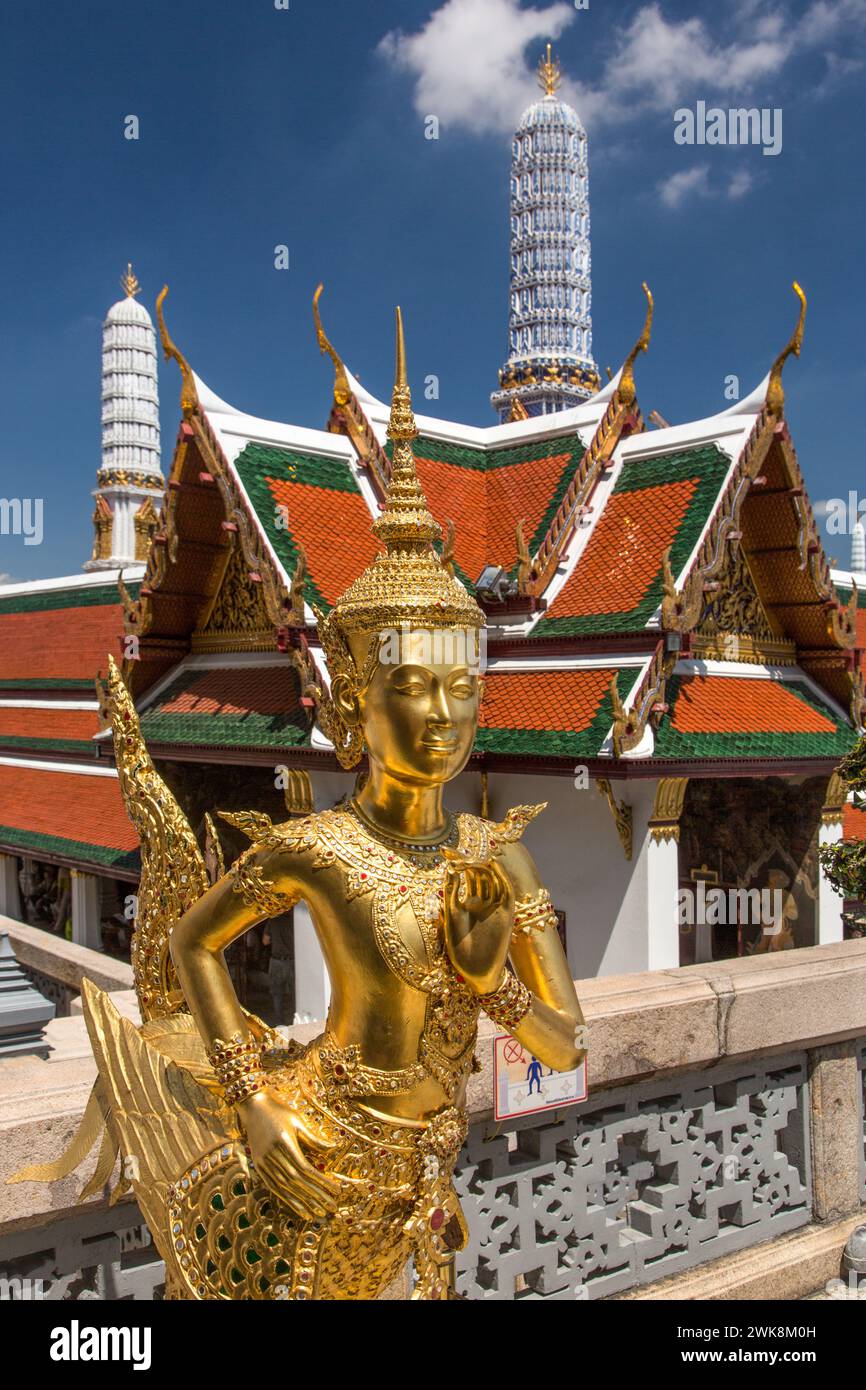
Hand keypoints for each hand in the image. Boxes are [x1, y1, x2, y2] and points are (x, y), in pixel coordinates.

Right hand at [237, 1090, 339, 1222]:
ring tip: (316, 1214)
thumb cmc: (279, 1111)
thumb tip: (333, 1149)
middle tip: (331, 1208)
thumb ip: (314, 1139)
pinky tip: (298, 1208)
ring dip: (301, 1203)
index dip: (321, 1182)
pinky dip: (287, 1199)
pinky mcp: (258, 1166)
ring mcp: (262, 1162)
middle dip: (315, 1196)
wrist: (253, 1106)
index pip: (305, 1168)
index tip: (336, 1190)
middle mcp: (271, 1155)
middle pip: (296, 1181)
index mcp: (283, 1142)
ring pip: (284, 1188)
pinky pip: (273, 1187)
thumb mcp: (298, 1121)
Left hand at [442, 850, 513, 994]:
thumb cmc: (460, 950)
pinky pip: (506, 891)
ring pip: (492, 879)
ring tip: (474, 853)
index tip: (446, 851)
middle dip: (470, 860)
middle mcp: (481, 903)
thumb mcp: (450, 918)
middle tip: (460, 850)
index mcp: (466, 904)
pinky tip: (492, 865)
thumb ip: (451, 895)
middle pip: (479, 874)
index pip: (464, 876)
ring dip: (485, 865)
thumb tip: (450, 870)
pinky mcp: (506, 914)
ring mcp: (494, 907)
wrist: (476, 972)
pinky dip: (501, 877)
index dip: (457, 863)